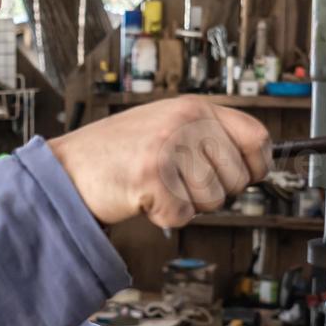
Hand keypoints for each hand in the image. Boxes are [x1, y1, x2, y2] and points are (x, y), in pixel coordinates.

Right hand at [48, 97, 271, 226]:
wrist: (68, 167)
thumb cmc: (117, 152)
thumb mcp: (167, 126)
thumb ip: (207, 135)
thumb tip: (257, 162)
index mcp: (194, 108)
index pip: (256, 138)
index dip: (257, 166)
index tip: (247, 176)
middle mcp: (186, 123)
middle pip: (238, 177)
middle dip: (214, 193)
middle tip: (180, 184)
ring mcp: (169, 148)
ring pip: (213, 201)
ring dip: (187, 204)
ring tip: (158, 186)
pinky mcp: (152, 177)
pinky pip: (182, 216)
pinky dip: (163, 216)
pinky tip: (143, 197)